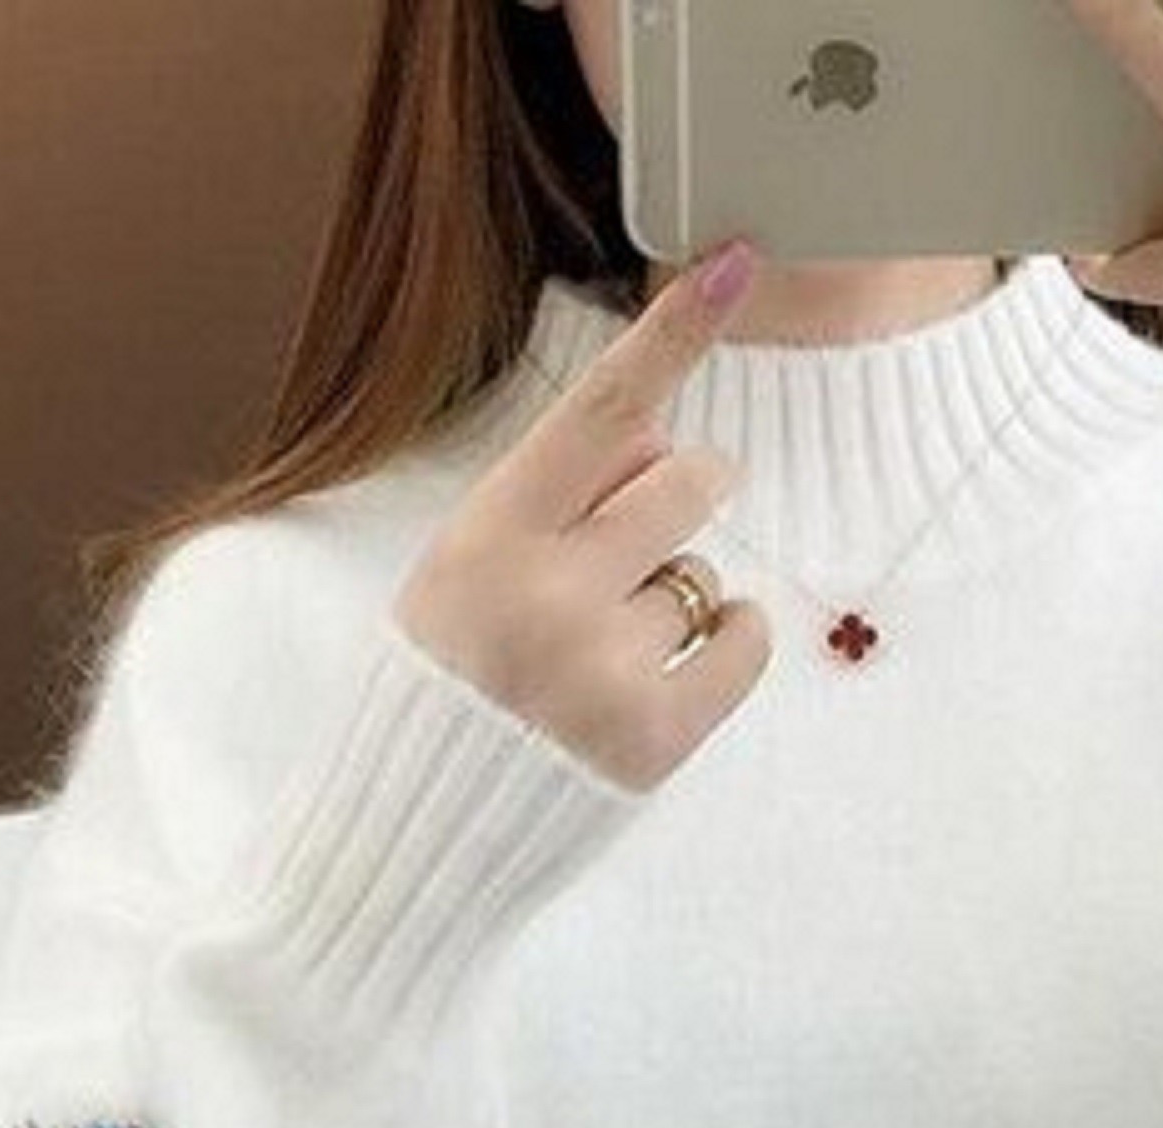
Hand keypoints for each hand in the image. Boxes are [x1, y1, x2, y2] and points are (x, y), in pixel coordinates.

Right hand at [394, 238, 771, 796]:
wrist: (419, 830)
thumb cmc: (451, 685)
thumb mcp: (465, 571)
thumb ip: (556, 501)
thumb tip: (668, 440)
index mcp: (488, 536)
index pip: (600, 411)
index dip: (672, 334)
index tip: (736, 264)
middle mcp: (549, 593)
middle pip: (683, 486)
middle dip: (688, 492)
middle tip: (649, 537)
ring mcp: (605, 669)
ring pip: (703, 575)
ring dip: (680, 597)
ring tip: (610, 648)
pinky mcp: (656, 738)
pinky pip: (742, 642)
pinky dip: (731, 641)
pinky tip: (681, 665)